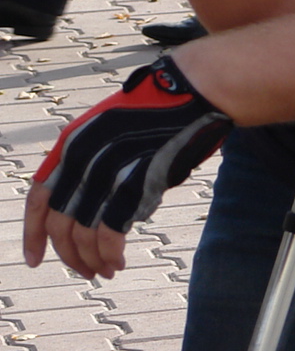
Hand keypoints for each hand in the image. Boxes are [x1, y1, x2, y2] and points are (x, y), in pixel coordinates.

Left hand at [22, 56, 232, 277]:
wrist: (199, 86)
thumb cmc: (165, 107)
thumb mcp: (114, 129)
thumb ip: (96, 162)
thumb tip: (94, 203)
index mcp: (72, 143)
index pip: (38, 197)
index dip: (33, 232)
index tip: (35, 258)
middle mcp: (83, 158)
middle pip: (60, 223)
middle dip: (70, 255)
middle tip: (86, 271)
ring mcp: (108, 170)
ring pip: (83, 233)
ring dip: (92, 259)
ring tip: (106, 270)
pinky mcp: (135, 181)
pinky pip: (110, 231)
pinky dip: (110, 253)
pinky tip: (118, 261)